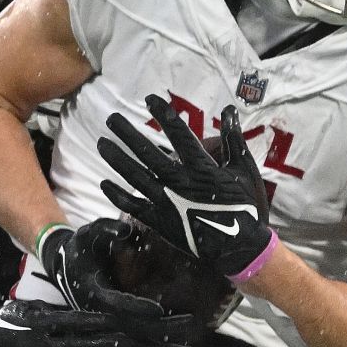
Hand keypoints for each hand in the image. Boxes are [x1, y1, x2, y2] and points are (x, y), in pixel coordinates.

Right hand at [0, 298, 126, 346]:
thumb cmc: (7, 321)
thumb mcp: (27, 308)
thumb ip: (53, 311)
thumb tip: (81, 312)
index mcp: (39, 324)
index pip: (76, 322)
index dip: (97, 322)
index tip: (114, 320)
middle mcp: (42, 346)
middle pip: (81, 345)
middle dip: (104, 343)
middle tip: (123, 341)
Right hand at [42, 218, 207, 346]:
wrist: (65, 265)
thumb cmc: (81, 248)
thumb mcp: (90, 233)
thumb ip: (107, 229)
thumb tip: (125, 230)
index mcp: (93, 291)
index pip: (118, 302)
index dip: (138, 306)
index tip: (159, 309)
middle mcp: (100, 312)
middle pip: (131, 326)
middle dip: (160, 328)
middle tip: (188, 323)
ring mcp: (106, 323)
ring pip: (134, 342)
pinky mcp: (112, 328)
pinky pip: (135, 344)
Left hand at [97, 95, 274, 279]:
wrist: (239, 247)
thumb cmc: (245, 207)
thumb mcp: (244, 169)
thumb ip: (234, 139)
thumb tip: (229, 110)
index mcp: (202, 168)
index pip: (179, 134)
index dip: (164, 115)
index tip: (150, 99)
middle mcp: (180, 182)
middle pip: (148, 153)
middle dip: (129, 134)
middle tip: (112, 118)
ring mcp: (167, 202)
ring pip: (136, 176)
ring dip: (117, 159)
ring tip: (102, 143)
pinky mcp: (160, 221)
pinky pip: (134, 205)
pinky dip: (118, 195)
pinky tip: (105, 183)